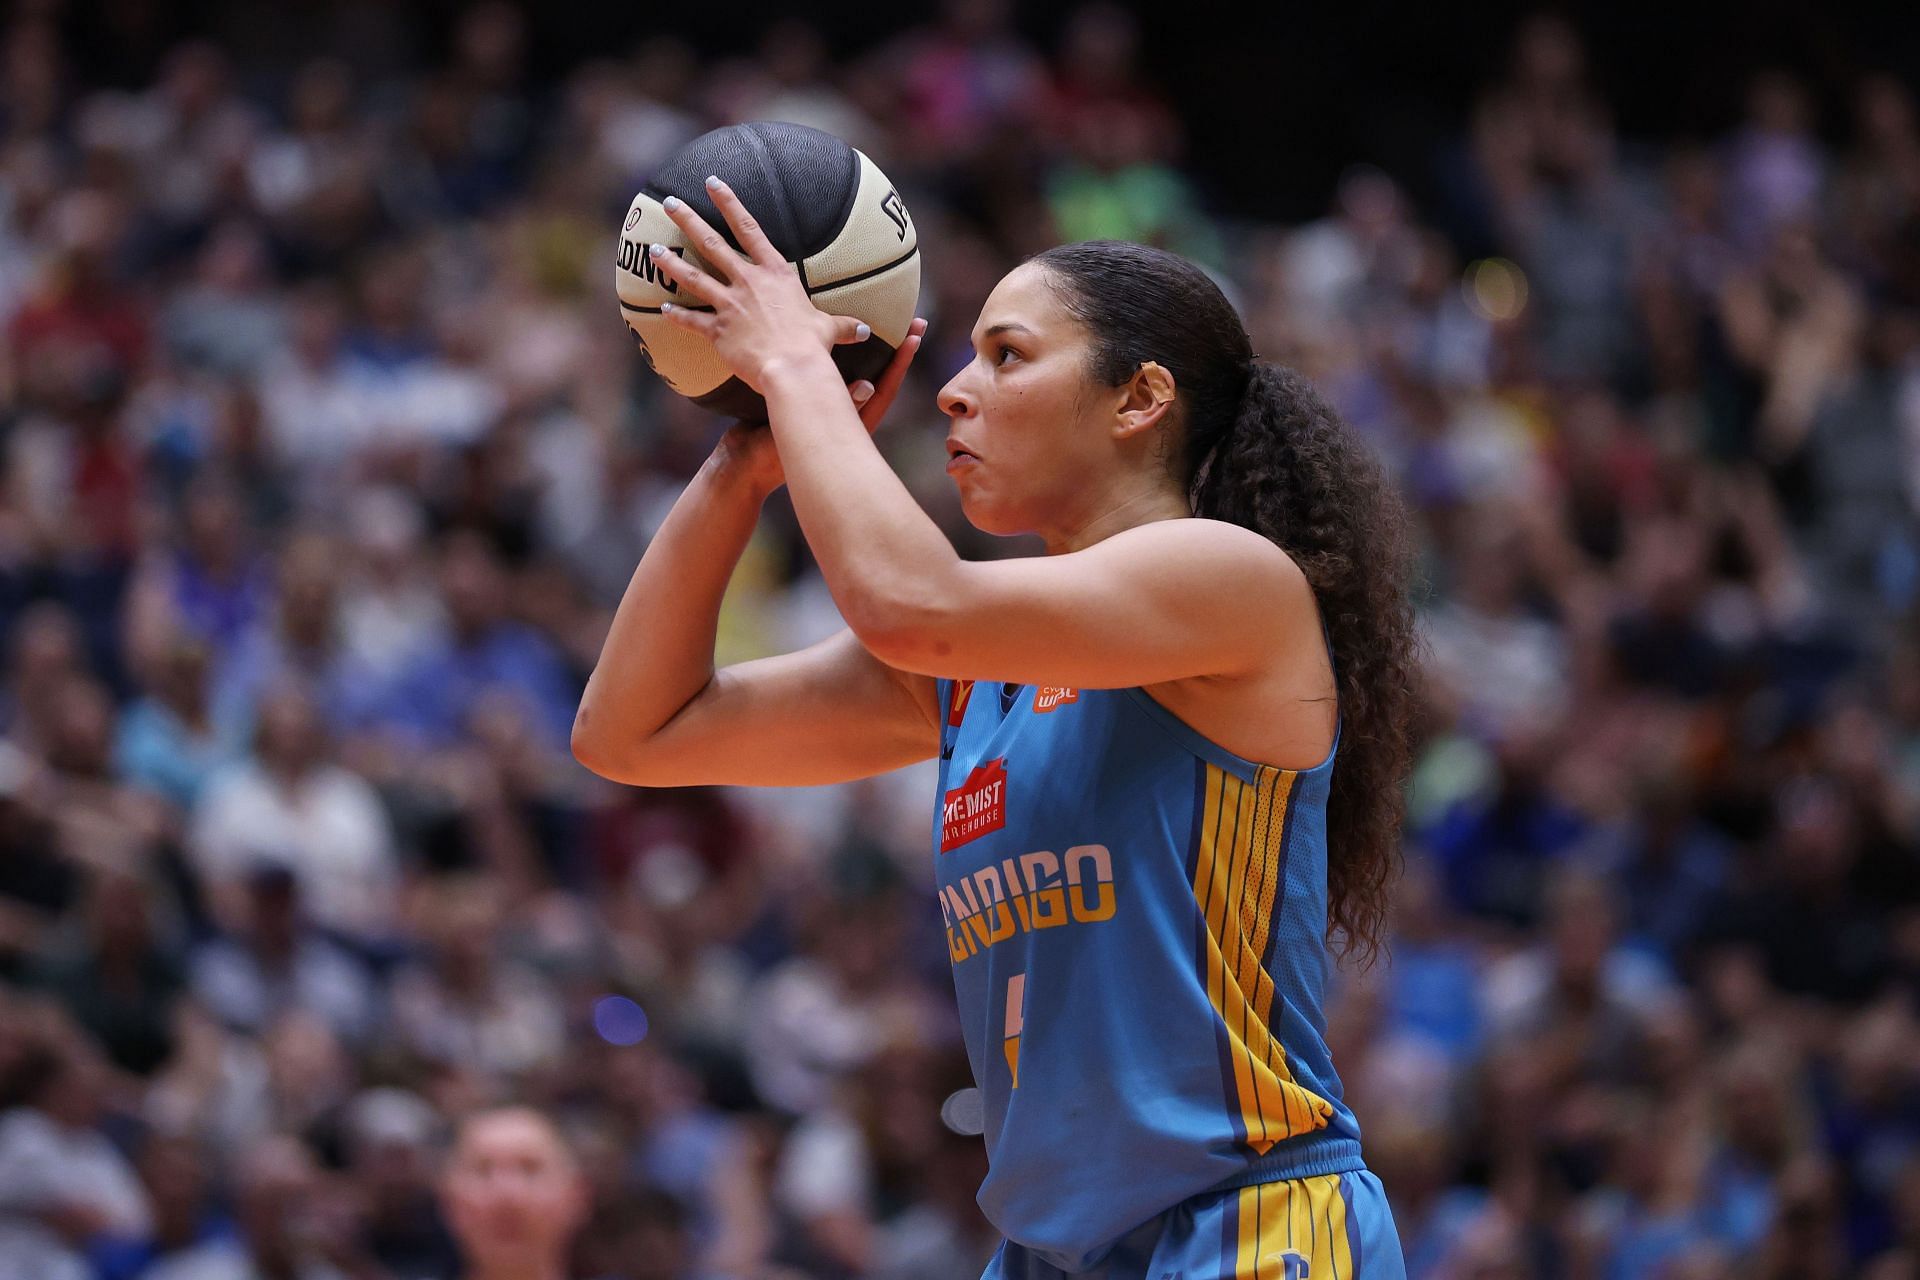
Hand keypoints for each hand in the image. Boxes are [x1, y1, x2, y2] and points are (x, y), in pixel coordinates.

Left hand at [650, 176, 872, 390]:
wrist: (793, 367)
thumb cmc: (813, 346)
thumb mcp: (831, 331)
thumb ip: (844, 327)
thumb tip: (866, 331)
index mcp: (775, 274)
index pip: (749, 228)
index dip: (729, 203)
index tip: (712, 182)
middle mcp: (748, 282)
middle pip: (712, 243)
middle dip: (688, 220)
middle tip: (670, 202)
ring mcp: (730, 304)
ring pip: (692, 276)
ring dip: (670, 262)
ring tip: (653, 249)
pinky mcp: (718, 330)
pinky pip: (691, 320)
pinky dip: (675, 315)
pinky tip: (661, 307)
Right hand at [715, 317, 925, 500]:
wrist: (742, 466)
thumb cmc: (770, 456)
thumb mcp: (801, 432)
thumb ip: (836, 411)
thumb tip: (868, 388)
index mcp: (849, 425)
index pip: (884, 389)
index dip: (899, 362)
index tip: (915, 336)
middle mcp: (846, 416)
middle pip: (880, 377)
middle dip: (895, 350)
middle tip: (914, 321)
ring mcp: (830, 411)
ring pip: (861, 375)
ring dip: (875, 351)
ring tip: (887, 323)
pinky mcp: (812, 406)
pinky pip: (835, 376)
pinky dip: (845, 356)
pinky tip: (844, 338)